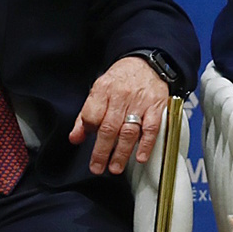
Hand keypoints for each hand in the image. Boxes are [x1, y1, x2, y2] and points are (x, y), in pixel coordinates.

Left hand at [69, 56, 170, 174]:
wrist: (147, 64)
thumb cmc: (121, 80)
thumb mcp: (99, 91)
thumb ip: (86, 116)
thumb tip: (75, 138)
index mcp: (103, 89)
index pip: (92, 114)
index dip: (89, 130)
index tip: (88, 141)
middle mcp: (121, 95)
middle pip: (109, 127)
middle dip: (102, 151)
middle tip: (97, 167)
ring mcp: (140, 102)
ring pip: (129, 131)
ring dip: (121, 152)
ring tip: (115, 167)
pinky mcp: (157, 107)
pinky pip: (151, 128)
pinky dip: (146, 144)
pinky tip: (140, 157)